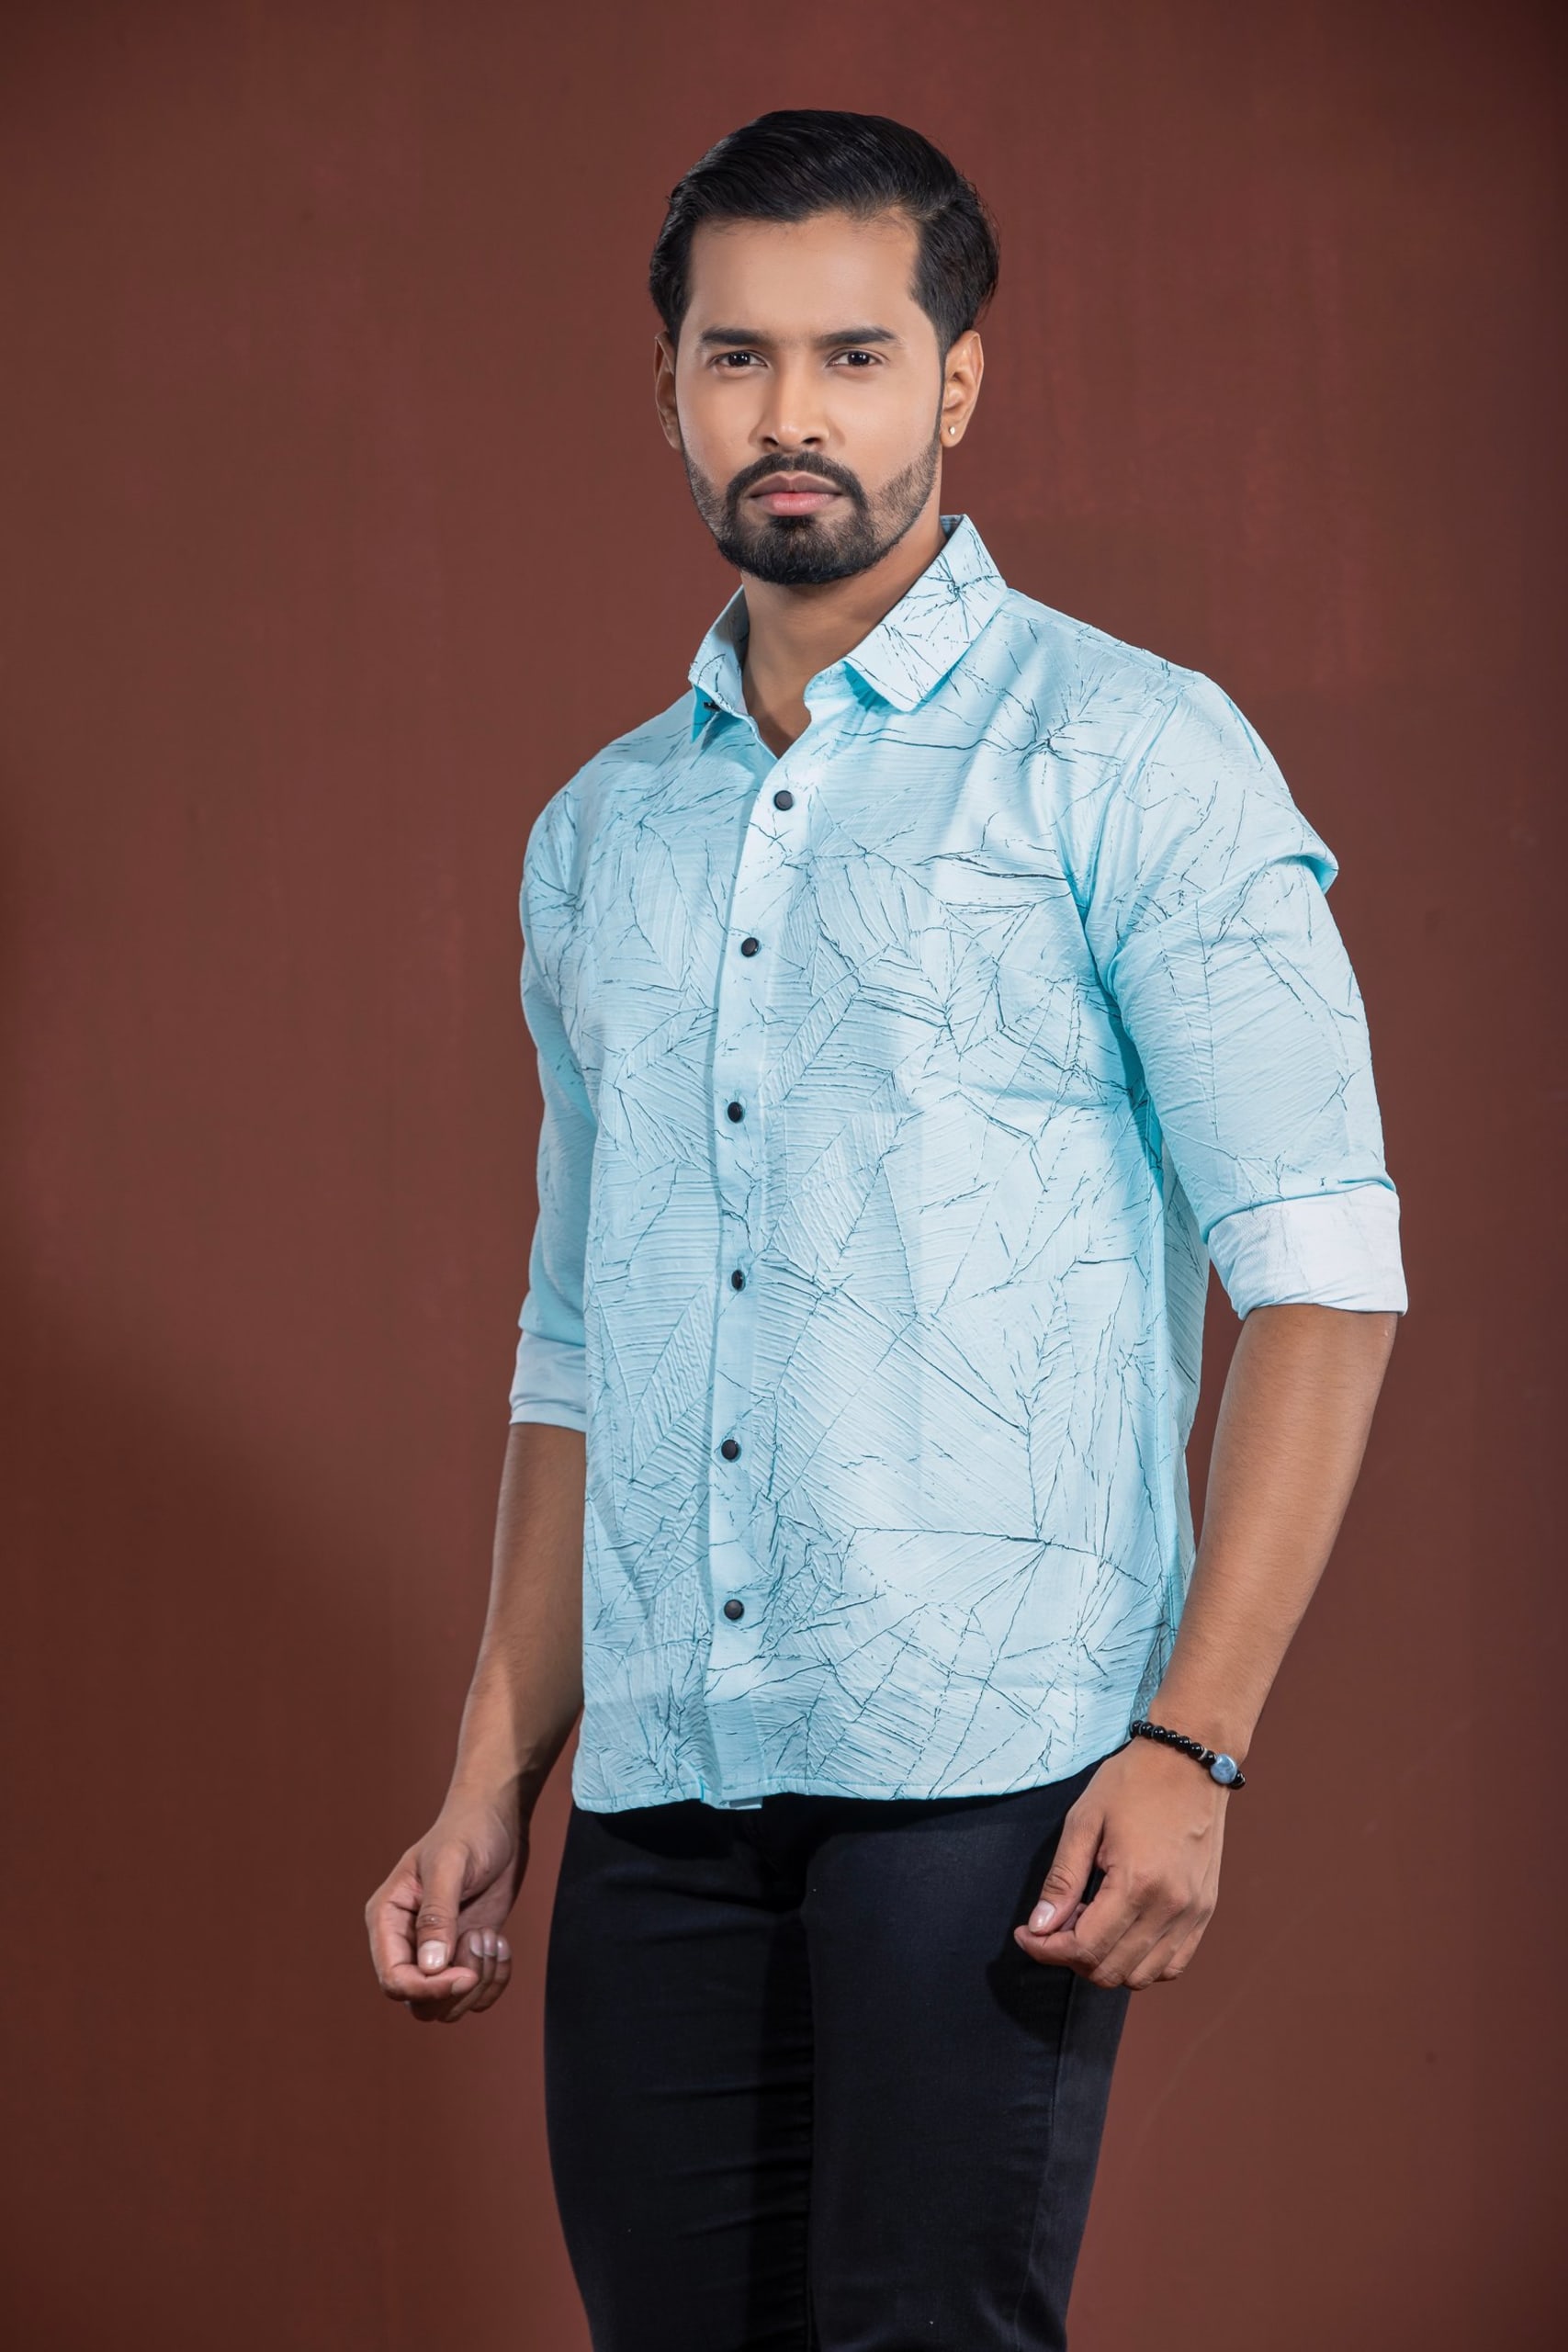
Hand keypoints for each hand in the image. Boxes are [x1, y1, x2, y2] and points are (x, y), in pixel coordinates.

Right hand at [364, 1789, 528, 2022]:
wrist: (499, 1819)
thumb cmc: (469, 1831)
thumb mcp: (450, 1865)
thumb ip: (437, 1915)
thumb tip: (430, 1968)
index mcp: (387, 1920)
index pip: (394, 1979)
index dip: (427, 1989)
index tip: (465, 1975)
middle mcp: (407, 1942)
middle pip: (419, 2003)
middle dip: (457, 1988)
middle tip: (483, 1942)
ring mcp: (438, 1952)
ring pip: (448, 2006)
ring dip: (479, 1982)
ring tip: (492, 1937)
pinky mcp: (466, 1954)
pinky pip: (475, 1996)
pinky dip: (495, 1981)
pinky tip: (502, 1943)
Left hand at [1013, 1737, 1228, 1989]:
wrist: (1189, 1761)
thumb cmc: (1133, 1783)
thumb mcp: (1084, 1821)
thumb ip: (1061, 1880)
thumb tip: (1039, 1927)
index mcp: (1137, 1883)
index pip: (1084, 1948)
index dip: (1046, 1950)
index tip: (1026, 1934)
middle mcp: (1171, 1907)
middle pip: (1110, 1971)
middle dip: (1071, 1957)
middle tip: (1057, 1922)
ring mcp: (1193, 1913)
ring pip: (1140, 1976)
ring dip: (1105, 1962)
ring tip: (1091, 1920)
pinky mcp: (1205, 1912)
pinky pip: (1171, 1965)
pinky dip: (1141, 1962)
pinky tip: (1122, 1930)